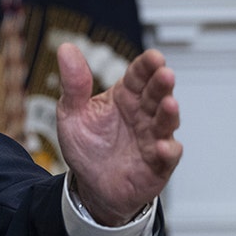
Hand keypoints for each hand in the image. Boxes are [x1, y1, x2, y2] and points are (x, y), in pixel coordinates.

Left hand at [56, 44, 181, 225]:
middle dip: (162, 83)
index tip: (154, 57)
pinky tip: (163, 146)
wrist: (91, 186)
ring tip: (169, 104)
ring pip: (166, 122)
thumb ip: (73, 83)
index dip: (147, 66)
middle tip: (165, 74)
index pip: (138, 76)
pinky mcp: (158, 164)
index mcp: (124, 97)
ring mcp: (153, 138)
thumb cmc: (86, 146)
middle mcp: (143, 114)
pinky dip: (167, 151)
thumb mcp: (71, 112)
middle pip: (156, 94)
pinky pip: (167, 156)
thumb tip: (66, 49)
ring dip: (169, 113)